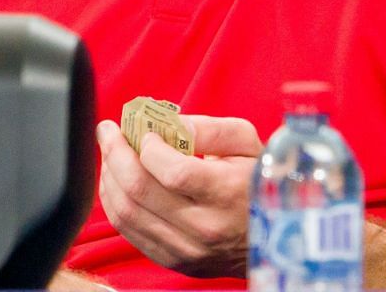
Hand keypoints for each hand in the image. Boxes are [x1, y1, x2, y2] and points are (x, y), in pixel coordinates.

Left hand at [96, 114, 260, 278]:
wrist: (277, 236)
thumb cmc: (262, 181)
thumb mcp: (249, 143)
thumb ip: (209, 129)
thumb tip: (167, 124)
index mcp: (227, 193)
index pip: (173, 172)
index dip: (150, 148)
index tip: (146, 130)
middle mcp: (204, 226)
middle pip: (141, 191)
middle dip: (116, 155)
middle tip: (108, 131)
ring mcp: (186, 248)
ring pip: (127, 214)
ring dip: (110, 179)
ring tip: (110, 154)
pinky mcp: (173, 260)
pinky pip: (129, 233)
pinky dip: (115, 204)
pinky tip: (117, 182)